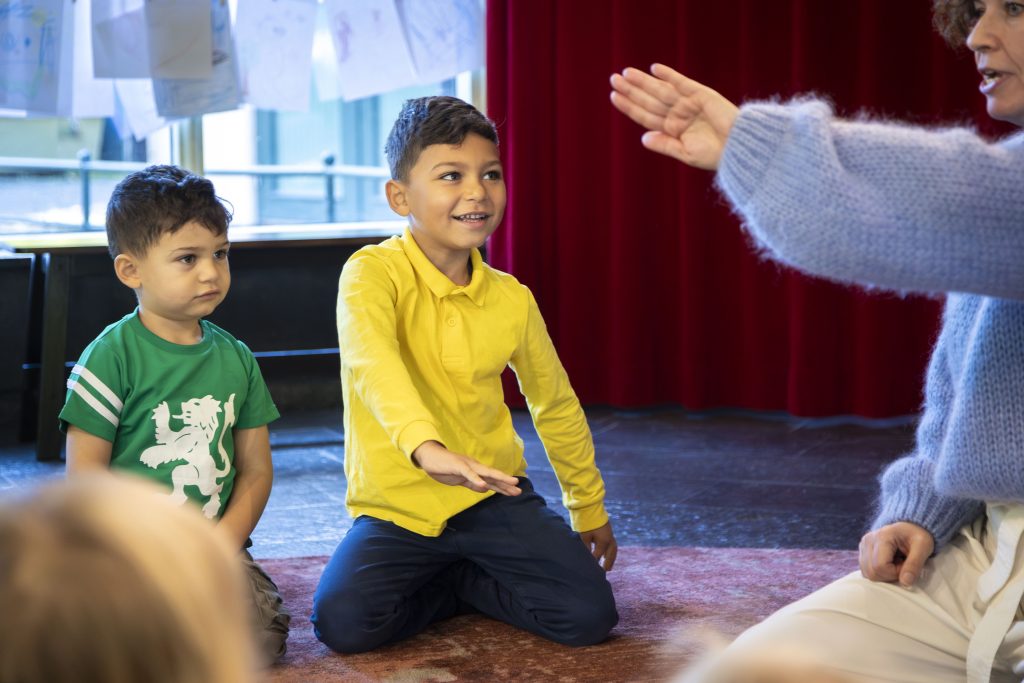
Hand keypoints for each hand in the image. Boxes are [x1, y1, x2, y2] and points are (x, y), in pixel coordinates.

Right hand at [412, 441, 521, 495]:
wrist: (429, 457)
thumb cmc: (445, 467)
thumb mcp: (461, 479)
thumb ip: (472, 484)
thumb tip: (485, 489)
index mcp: (475, 471)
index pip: (492, 480)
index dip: (503, 486)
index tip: (515, 491)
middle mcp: (475, 467)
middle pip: (493, 475)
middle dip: (506, 483)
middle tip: (519, 489)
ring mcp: (467, 465)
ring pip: (486, 473)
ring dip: (499, 478)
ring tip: (511, 483)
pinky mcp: (458, 466)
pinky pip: (469, 474)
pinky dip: (477, 479)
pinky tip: (485, 486)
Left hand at [580, 521, 617, 570]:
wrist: (588, 507)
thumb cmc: (585, 522)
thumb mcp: (583, 537)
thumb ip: (586, 549)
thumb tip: (586, 559)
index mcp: (604, 541)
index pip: (598, 556)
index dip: (593, 563)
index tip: (588, 571)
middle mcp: (609, 539)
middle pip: (610, 554)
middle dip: (607, 563)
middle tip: (604, 572)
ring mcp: (610, 534)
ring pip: (613, 550)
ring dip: (610, 558)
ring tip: (608, 567)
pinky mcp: (608, 531)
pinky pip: (611, 545)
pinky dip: (609, 552)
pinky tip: (605, 556)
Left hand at [609, 63, 738, 170]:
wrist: (741, 148)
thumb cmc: (716, 156)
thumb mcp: (686, 153)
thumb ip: (665, 145)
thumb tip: (643, 138)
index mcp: (673, 130)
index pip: (645, 116)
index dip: (630, 106)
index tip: (614, 97)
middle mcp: (678, 115)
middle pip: (649, 100)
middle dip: (632, 90)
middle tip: (613, 79)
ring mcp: (689, 103)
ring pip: (661, 90)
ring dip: (644, 81)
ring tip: (626, 73)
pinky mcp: (702, 94)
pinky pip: (681, 83)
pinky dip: (668, 75)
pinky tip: (654, 69)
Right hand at [859, 522, 933, 586]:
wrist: (911, 526)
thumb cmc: (918, 535)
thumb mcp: (923, 547)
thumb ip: (914, 565)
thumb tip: (905, 582)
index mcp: (881, 537)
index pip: (880, 566)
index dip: (895, 573)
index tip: (906, 565)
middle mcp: (868, 540)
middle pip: (871, 572)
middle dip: (889, 575)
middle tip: (902, 566)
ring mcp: (863, 545)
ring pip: (867, 573)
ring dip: (884, 575)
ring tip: (896, 564)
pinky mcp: (862, 551)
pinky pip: (866, 571)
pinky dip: (878, 573)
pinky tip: (889, 564)